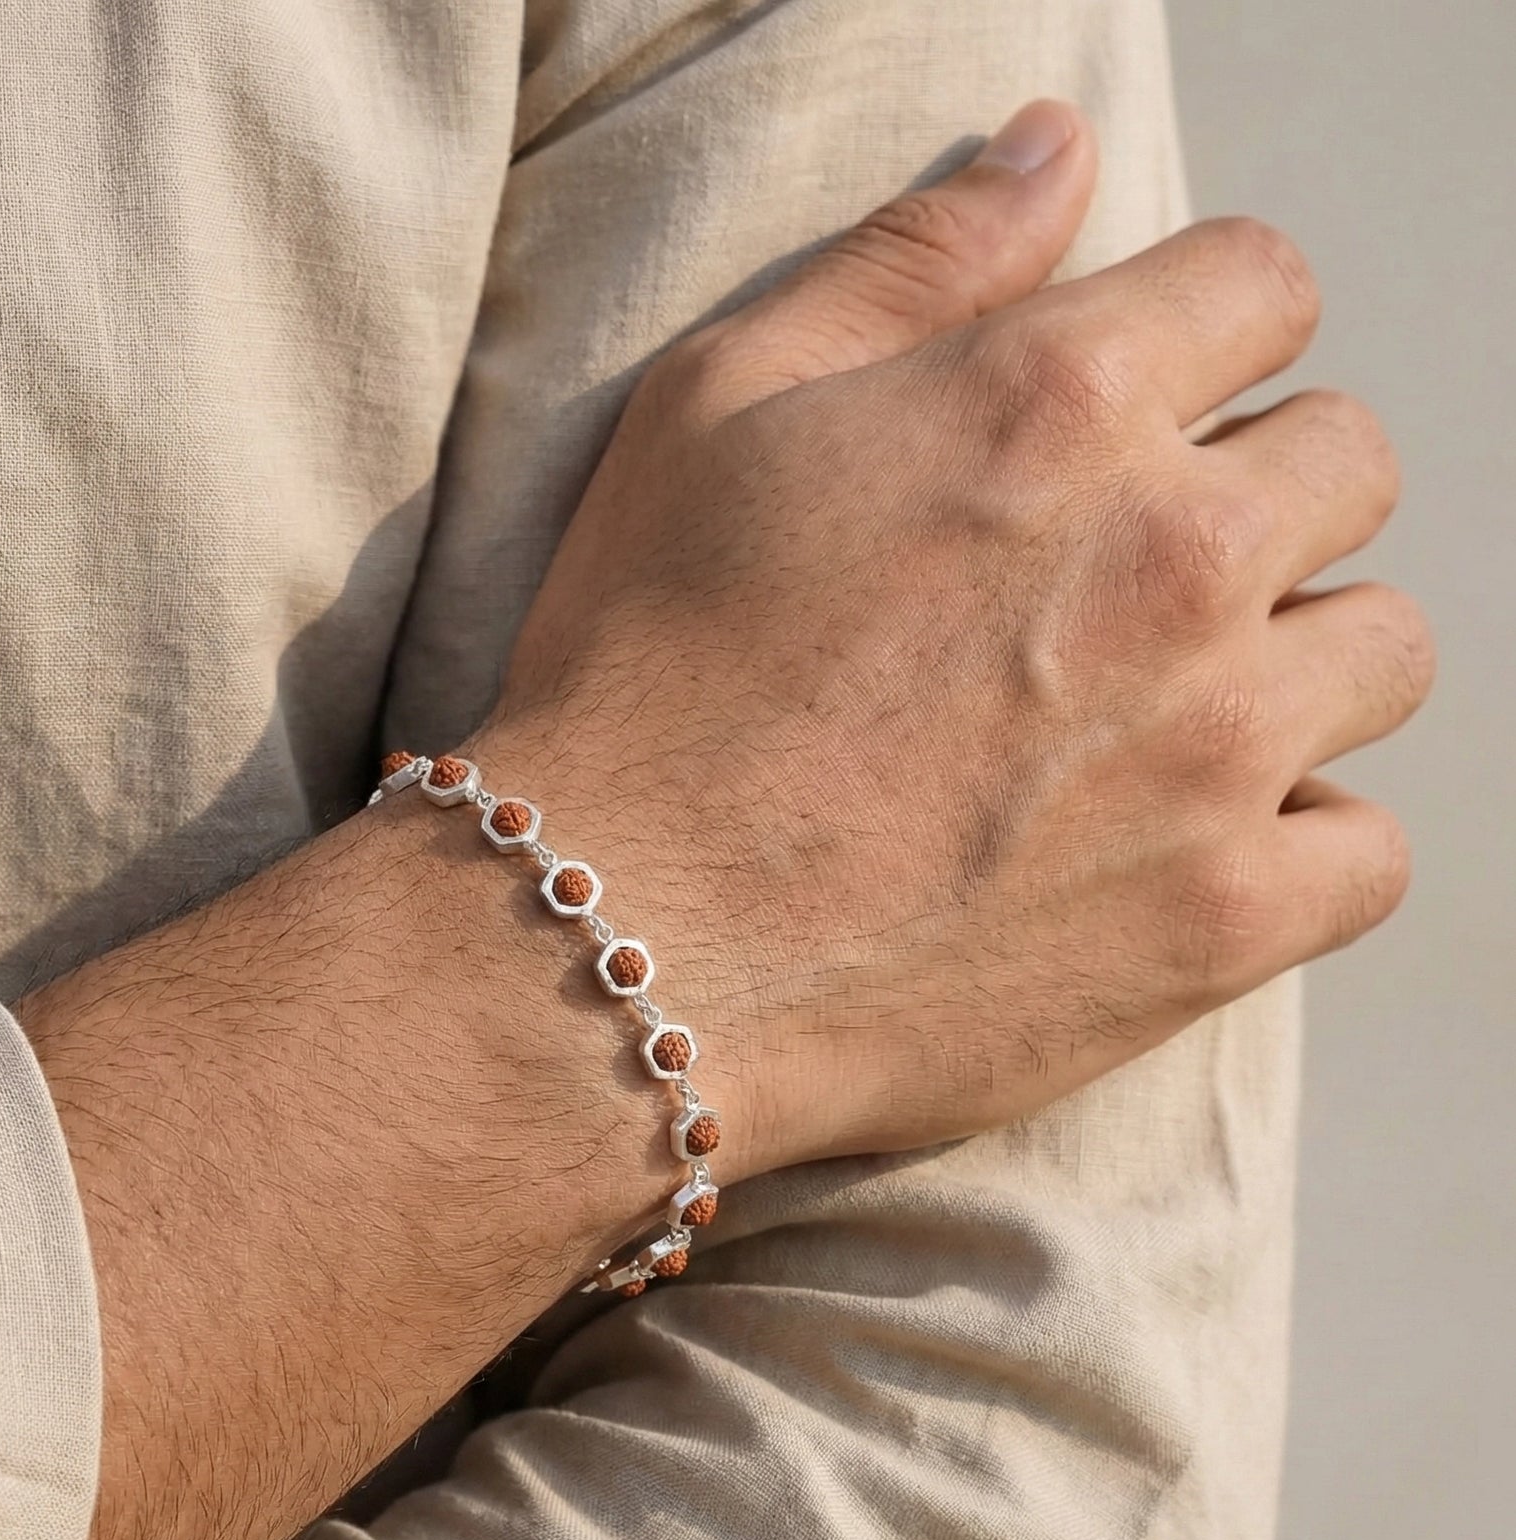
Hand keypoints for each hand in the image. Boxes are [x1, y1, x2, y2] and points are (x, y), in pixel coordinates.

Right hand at [480, 99, 1429, 1172]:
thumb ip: (911, 262)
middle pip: (1344, 465)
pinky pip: (1365, 852)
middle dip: (1249, 502)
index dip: (1200, 344)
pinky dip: (1296, 847)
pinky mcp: (1224, 916)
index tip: (1140, 420)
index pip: (1263, 289)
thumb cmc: (640, 676)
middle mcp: (1173, 551)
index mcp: (1059, 398)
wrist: (614, 939)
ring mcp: (1218, 743)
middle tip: (1116, 594)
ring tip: (1153, 727)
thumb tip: (1058, 145)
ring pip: (1379, 650)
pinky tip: (1181, 851)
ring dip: (1289, 669)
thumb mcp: (716, 410)